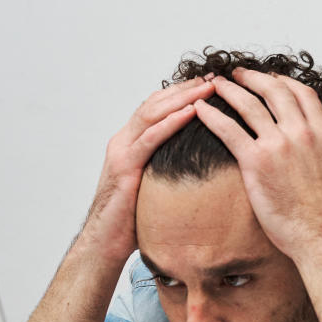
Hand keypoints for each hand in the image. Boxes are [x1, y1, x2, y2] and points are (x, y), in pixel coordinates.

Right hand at [81, 76, 213, 263]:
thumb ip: (170, 170)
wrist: (107, 243)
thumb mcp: (157, 187)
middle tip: (214, 78)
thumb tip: (201, 167)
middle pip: (157, 103)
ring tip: (209, 88)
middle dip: (187, 89)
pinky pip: (150, 138)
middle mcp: (124, 141)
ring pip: (153, 114)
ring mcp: (121, 151)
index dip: (184, 94)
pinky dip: (171, 123)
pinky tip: (192, 112)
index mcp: (132, 143)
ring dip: (184, 98)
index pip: (159, 108)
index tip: (211, 85)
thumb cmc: (134, 220)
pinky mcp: (124, 167)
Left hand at [195, 68, 321, 260]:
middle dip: (253, 78)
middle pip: (274, 90)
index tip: (273, 78)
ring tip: (215, 84)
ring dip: (229, 90)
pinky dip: (212, 116)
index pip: (303, 95)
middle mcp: (301, 133)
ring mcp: (278, 145)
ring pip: (248, 104)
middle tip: (238, 74)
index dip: (285, 82)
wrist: (320, 237)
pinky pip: (228, 130)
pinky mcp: (255, 162)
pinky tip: (199, 109)